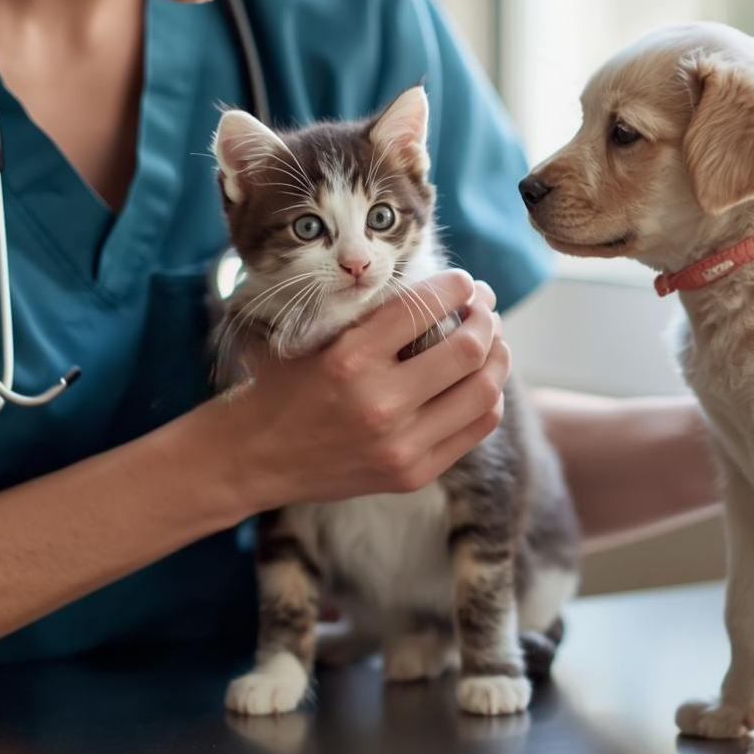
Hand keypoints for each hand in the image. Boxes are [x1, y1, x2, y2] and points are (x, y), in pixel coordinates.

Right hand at [205, 270, 509, 509]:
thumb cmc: (283, 383)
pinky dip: (489, 397)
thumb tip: (433, 285)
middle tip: (484, 305)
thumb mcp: (313, 335)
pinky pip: (476, 428)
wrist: (256, 455)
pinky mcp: (414, 474)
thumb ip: (368, 313)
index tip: (463, 280)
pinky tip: (482, 380)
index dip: (455, 286)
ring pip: (483, 391)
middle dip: (485, 317)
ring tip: (493, 339)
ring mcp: (401, 446)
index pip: (424, 308)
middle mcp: (380, 404)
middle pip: (467, 349)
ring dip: (497, 356)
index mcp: (350, 359)